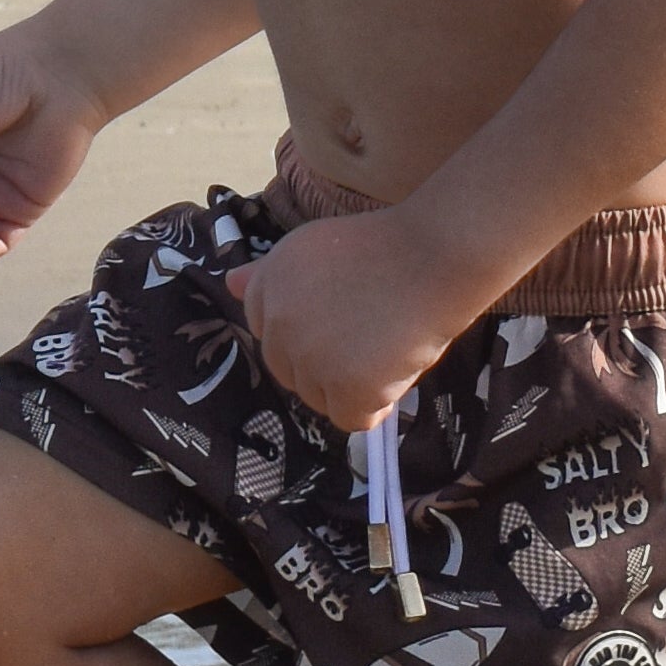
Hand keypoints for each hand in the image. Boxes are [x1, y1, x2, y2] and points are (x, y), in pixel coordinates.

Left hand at [222, 212, 460, 428]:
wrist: (435, 255)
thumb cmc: (385, 245)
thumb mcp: (314, 246)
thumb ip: (269, 272)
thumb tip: (230, 284)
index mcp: (268, 286)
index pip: (267, 332)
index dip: (305, 332)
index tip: (337, 321)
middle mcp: (280, 324)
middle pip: (289, 372)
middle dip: (323, 364)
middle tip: (367, 336)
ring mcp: (312, 360)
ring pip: (318, 399)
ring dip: (348, 387)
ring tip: (384, 350)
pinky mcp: (348, 388)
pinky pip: (351, 420)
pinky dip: (373, 407)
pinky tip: (393, 375)